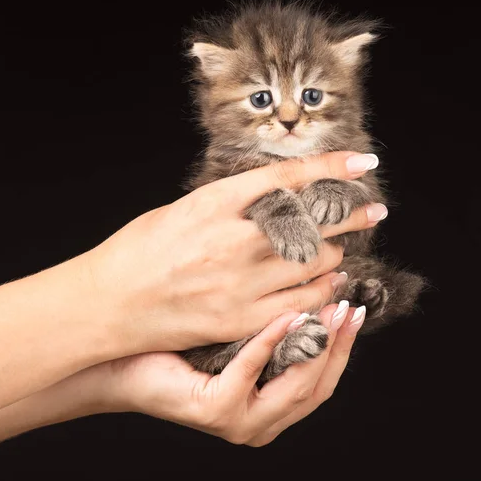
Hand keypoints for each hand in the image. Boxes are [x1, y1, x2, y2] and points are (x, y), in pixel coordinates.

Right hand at [86, 151, 384, 354]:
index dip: (331, 166)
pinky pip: (301, 304)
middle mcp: (231, 240)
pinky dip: (322, 291)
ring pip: (313, 263)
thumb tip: (274, 199)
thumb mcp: (181, 210)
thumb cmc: (137, 252)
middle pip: (312, 221)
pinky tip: (330, 284)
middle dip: (350, 214)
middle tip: (373, 210)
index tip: (362, 161)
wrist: (107, 306)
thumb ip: (229, 205)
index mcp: (213, 203)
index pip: (286, 178)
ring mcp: (238, 283)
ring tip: (339, 249)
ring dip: (334, 253)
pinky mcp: (239, 320)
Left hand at [96, 302, 365, 445]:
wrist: (121, 361)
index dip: (341, 346)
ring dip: (315, 344)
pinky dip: (270, 341)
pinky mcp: (218, 411)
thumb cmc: (177, 345)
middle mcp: (260, 422)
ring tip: (327, 306)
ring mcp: (240, 421)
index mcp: (268, 407)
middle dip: (338, 346)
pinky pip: (253, 371)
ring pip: (296, 386)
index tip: (354, 307)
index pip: (320, 381)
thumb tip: (309, 291)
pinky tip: (284, 312)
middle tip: (349, 305)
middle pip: (317, 387)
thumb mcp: (236, 336)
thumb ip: (272, 329)